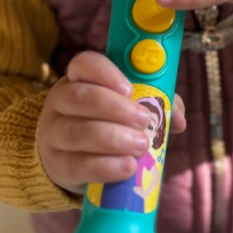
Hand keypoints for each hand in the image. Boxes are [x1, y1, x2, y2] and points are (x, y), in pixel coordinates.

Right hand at [36, 51, 185, 193]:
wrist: (73, 160)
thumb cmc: (107, 125)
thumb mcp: (128, 109)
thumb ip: (156, 105)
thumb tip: (179, 118)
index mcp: (78, 80)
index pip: (84, 64)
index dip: (107, 73)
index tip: (130, 89)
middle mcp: (59, 103)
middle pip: (81, 98)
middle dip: (116, 109)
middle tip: (143, 120)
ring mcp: (53, 135)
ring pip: (78, 132)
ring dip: (114, 139)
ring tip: (141, 146)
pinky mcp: (56, 166)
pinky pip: (77, 165)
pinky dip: (105, 167)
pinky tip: (127, 167)